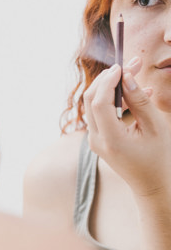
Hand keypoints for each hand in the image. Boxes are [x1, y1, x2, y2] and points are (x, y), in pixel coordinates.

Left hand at [83, 59, 170, 201]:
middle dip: (108, 79)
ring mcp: (93, 140)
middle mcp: (96, 140)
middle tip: (129, 65)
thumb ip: (140, 101)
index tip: (122, 66)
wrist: (150, 184)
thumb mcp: (155, 128)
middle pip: (91, 101)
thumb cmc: (158, 158)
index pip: (100, 103)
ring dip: (109, 87)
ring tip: (133, 73)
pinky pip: (99, 114)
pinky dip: (111, 100)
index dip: (108, 81)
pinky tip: (132, 93)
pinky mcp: (96, 139)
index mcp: (111, 140)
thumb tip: (127, 77)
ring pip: (92, 105)